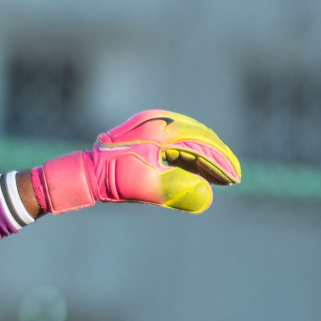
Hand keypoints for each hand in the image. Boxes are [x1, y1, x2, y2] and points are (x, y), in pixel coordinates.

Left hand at [32, 111, 240, 213]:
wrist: (84, 173)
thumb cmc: (112, 179)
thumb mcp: (145, 187)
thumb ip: (177, 191)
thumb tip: (207, 199)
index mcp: (160, 128)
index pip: (201, 143)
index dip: (221, 162)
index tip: (236, 178)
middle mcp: (158, 120)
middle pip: (199, 137)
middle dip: (217, 158)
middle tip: (233, 177)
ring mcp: (151, 124)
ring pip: (188, 140)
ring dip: (204, 158)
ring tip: (220, 178)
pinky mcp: (146, 132)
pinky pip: (175, 143)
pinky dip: (189, 157)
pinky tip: (198, 172)